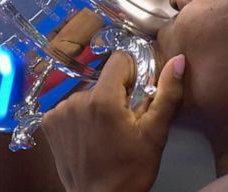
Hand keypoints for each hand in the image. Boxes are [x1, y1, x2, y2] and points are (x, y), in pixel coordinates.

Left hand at [42, 52, 184, 191]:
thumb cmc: (131, 169)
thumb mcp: (155, 133)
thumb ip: (168, 93)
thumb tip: (178, 60)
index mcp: (103, 99)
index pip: (119, 60)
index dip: (132, 72)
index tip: (137, 93)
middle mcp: (76, 99)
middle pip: (105, 78)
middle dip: (118, 92)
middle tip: (125, 118)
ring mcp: (59, 111)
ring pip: (89, 91)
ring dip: (100, 103)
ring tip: (107, 129)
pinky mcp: (49, 122)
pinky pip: (71, 105)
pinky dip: (82, 114)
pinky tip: (89, 133)